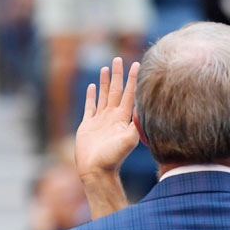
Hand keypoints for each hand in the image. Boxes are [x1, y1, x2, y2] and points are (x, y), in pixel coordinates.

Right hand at [75, 57, 139, 181]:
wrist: (97, 171)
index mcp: (123, 118)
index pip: (129, 94)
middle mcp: (113, 117)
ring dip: (104, 82)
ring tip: (106, 67)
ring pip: (103, 96)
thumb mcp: (128, 141)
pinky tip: (91, 86)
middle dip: (118, 75)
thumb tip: (142, 110)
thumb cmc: (113, 158)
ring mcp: (100, 120)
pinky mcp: (87, 125)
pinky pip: (90, 107)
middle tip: (119, 58)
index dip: (133, 80)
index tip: (137, 65)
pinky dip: (91, 96)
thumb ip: (135, 126)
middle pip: (115, 90)